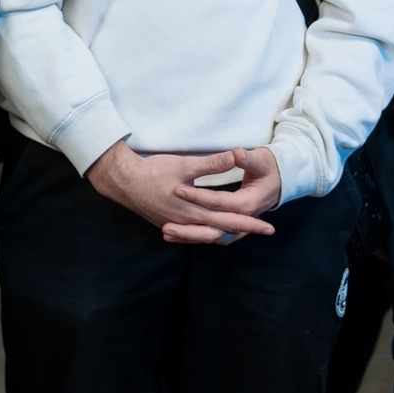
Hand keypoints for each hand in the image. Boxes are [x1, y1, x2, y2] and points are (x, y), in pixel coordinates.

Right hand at [87, 142, 278, 243]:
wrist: (124, 183)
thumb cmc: (153, 172)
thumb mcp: (185, 164)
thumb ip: (211, 164)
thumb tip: (234, 155)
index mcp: (195, 211)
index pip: (230, 221)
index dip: (251, 224)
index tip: (269, 227)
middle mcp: (188, 224)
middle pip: (223, 232)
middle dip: (245, 230)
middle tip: (265, 230)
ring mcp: (178, 226)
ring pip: (208, 237)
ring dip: (227, 234)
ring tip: (243, 231)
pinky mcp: (169, 224)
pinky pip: (194, 236)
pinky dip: (208, 235)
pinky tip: (212, 231)